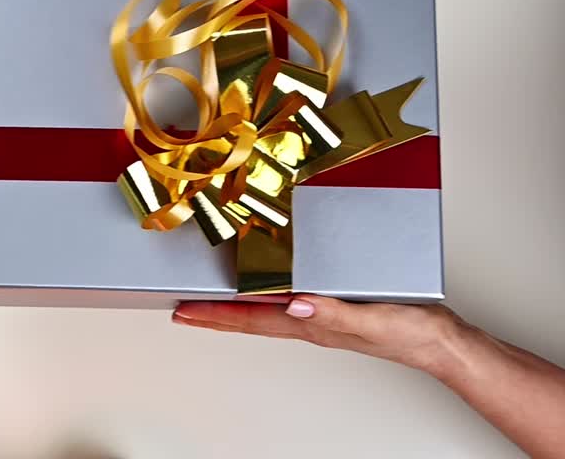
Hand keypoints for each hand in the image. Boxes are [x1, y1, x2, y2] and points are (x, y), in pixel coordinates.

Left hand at [172, 295, 469, 375]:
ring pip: (266, 309)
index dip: (215, 315)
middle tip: (182, 307)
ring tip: (209, 298)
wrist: (443, 340)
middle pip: (250, 317)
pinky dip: (267, 293)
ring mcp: (322, 315)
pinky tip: (264, 287)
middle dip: (214, 313)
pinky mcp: (336, 304)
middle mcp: (311, 320)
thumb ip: (334, 314)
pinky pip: (289, 298)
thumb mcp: (371, 320)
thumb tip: (295, 305)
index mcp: (312, 324)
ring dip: (235, 305)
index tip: (183, 311)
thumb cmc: (411, 332)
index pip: (252, 319)